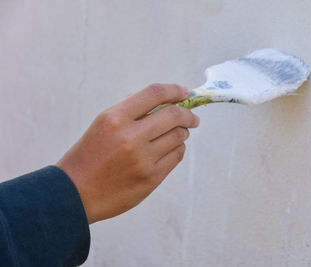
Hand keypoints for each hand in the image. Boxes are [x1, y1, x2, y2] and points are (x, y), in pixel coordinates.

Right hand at [56, 84, 199, 223]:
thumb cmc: (88, 156)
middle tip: (193, 118)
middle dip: (188, 114)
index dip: (174, 90)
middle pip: (174, 115)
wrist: (74, 194)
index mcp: (114, 118)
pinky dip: (177, 149)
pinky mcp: (151, 179)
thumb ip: (129, 111)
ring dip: (182, 132)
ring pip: (179, 136)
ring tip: (177, 134)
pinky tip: (170, 149)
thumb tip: (162, 101)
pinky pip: (176, 156)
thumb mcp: (102, 125)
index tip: (184, 92)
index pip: (154, 93)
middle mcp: (130, 137)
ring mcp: (142, 160)